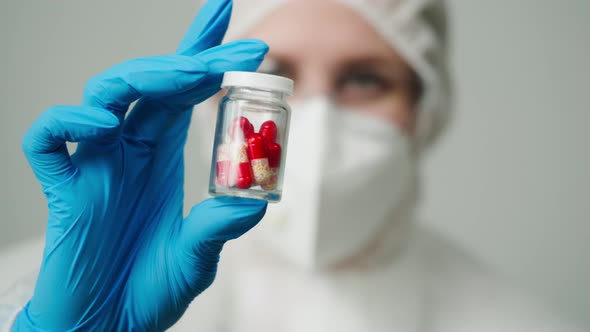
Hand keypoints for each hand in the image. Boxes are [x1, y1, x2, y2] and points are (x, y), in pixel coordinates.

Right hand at [13, 1, 267, 329]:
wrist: (110, 326)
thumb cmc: (149, 288)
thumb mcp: (197, 256)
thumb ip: (219, 226)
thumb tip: (254, 202)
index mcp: (162, 156)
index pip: (184, 93)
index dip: (206, 58)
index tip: (243, 37)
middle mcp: (129, 150)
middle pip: (152, 83)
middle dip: (189, 58)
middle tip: (228, 50)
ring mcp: (95, 165)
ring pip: (105, 96)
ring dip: (144, 77)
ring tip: (186, 76)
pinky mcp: (64, 189)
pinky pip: (49, 142)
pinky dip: (68, 124)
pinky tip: (102, 124)